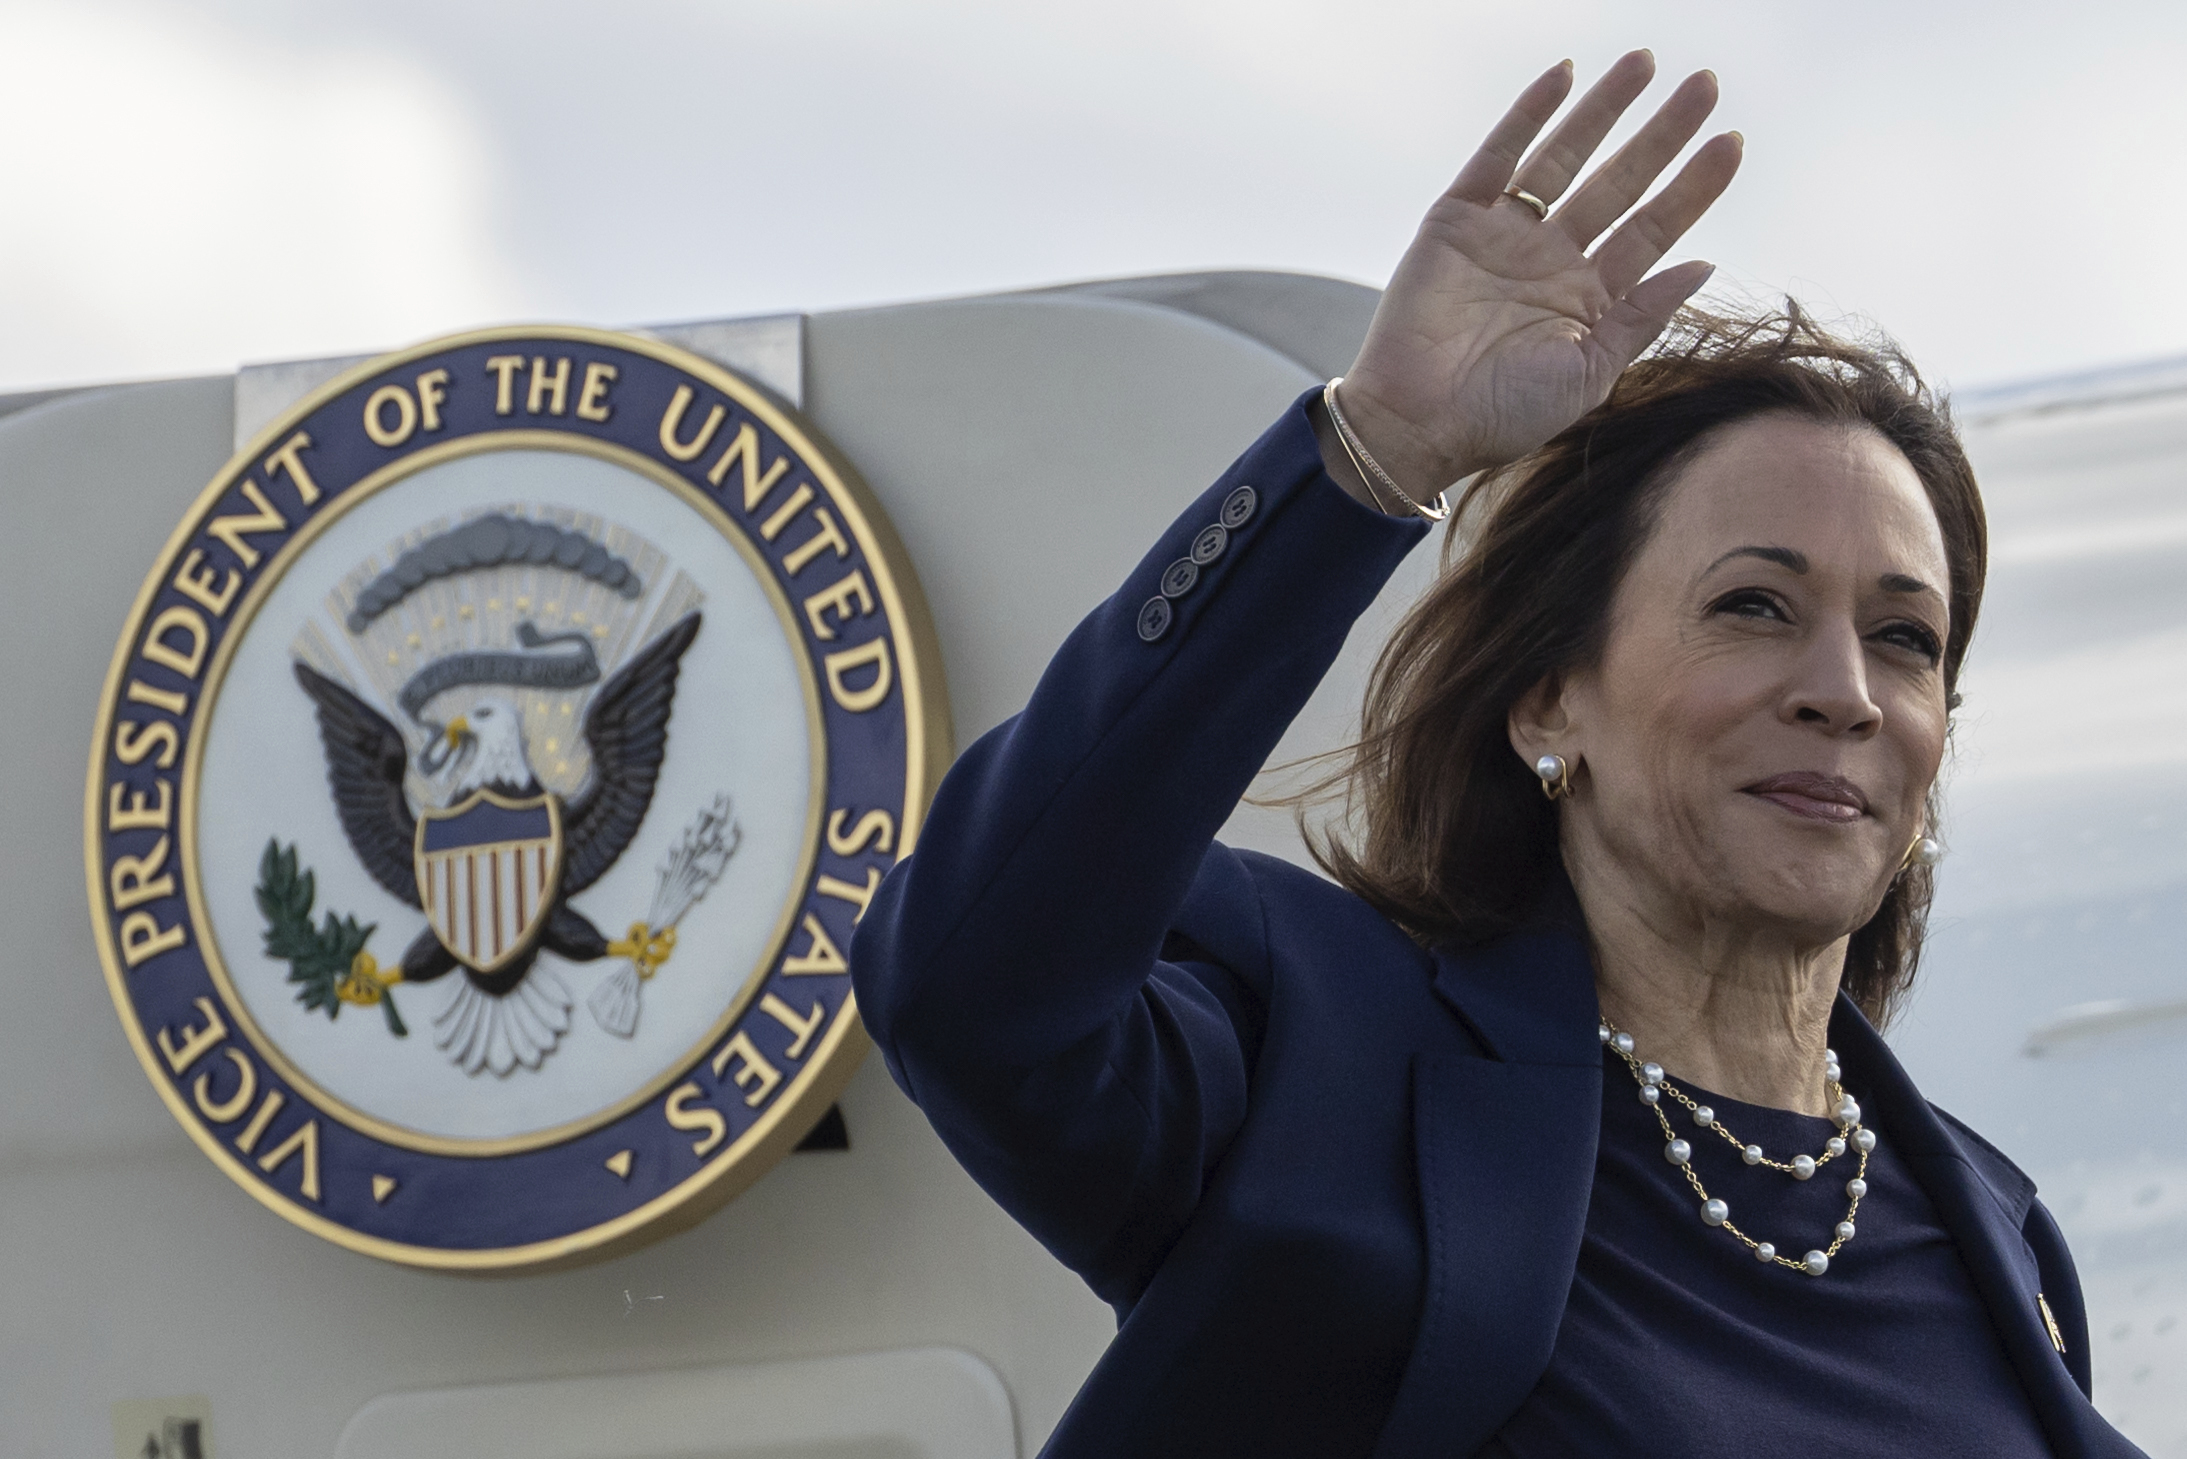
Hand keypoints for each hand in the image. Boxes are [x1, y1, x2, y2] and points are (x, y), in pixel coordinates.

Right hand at [1334, 52, 1741, 496]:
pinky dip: (1528, 115)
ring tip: (1643, 64)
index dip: (1693, 187)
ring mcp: (1504, 235)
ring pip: (1565, 157)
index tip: (1732, 143)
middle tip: (1707, 85)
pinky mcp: (1455, 221)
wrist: (1416, 425)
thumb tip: (1704, 264)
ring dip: (1604, 110)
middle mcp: (1552, 259)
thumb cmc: (1500, 416)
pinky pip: (1497, 157)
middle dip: (1663, 134)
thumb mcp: (1588, 373)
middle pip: (1620, 181)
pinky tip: (1563, 77)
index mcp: (1588, 298)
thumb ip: (1641, 317)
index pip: (1652, 227)